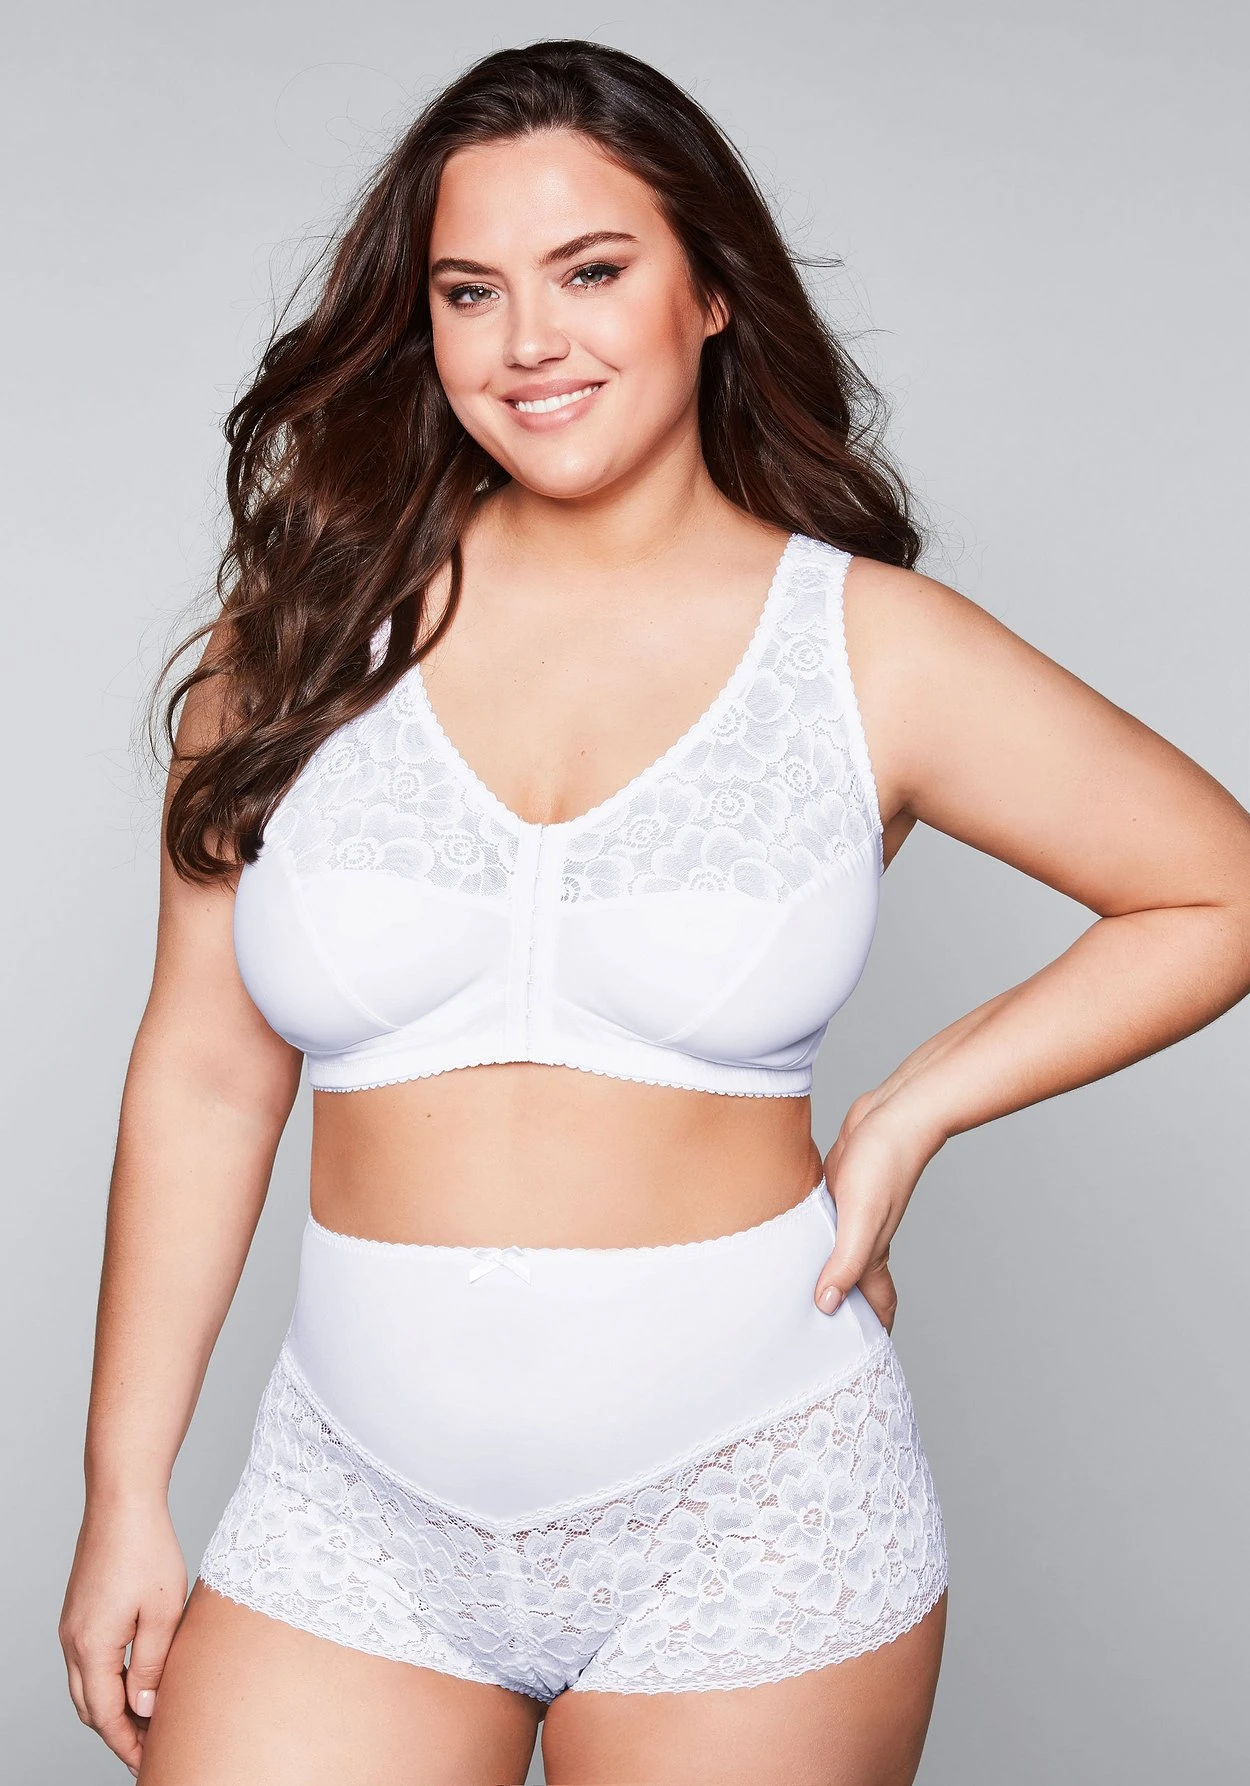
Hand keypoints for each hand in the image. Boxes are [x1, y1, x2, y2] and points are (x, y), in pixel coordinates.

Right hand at [59, 1496, 187, 1776]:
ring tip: (148, 1717)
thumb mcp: (162, 1612)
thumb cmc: (147, 1548)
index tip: (151, 1762)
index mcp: (92, 1647)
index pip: (106, 1717)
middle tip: (152, 1746)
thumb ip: (152, 1665)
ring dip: (112, 1706)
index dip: (129, 1744)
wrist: (122, 1500)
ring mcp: (72, 1626)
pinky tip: (135, 1677)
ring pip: (87, 1685)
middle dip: (118, 1733)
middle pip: (90, 1708)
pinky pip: (88, 1661)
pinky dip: (108, 1680)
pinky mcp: (79, 1611)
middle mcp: (73, 1641)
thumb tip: (145, 1709)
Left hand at [813, 1092, 945, 1329]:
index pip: (878, 1306)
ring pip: (835, 1257)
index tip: (854, 1366)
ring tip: (794, 1299)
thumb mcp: (861, 1217)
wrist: (894, 1112)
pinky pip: (823, 1227)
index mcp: (873, 1254)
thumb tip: (826, 1304)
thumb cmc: (886, 1162)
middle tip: (812, 1341)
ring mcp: (851, 1216)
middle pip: (854, 1288)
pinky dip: (810, 1243)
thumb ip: (846, 1261)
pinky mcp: (839, 1191)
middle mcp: (864, 1240)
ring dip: (821, 1277)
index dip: (871, 1336)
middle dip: (840, 1314)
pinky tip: (790, 1243)